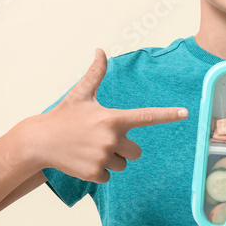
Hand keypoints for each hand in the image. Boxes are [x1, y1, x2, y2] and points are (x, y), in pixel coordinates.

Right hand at [21, 48, 188, 182]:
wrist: (39, 141)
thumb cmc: (63, 116)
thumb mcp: (80, 94)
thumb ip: (95, 74)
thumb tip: (100, 50)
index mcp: (112, 118)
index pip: (146, 116)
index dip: (167, 114)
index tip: (185, 113)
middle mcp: (111, 138)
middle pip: (136, 151)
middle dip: (124, 148)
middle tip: (102, 140)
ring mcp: (103, 157)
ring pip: (122, 164)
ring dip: (110, 159)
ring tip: (89, 149)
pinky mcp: (94, 172)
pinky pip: (108, 175)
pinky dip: (98, 170)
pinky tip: (83, 160)